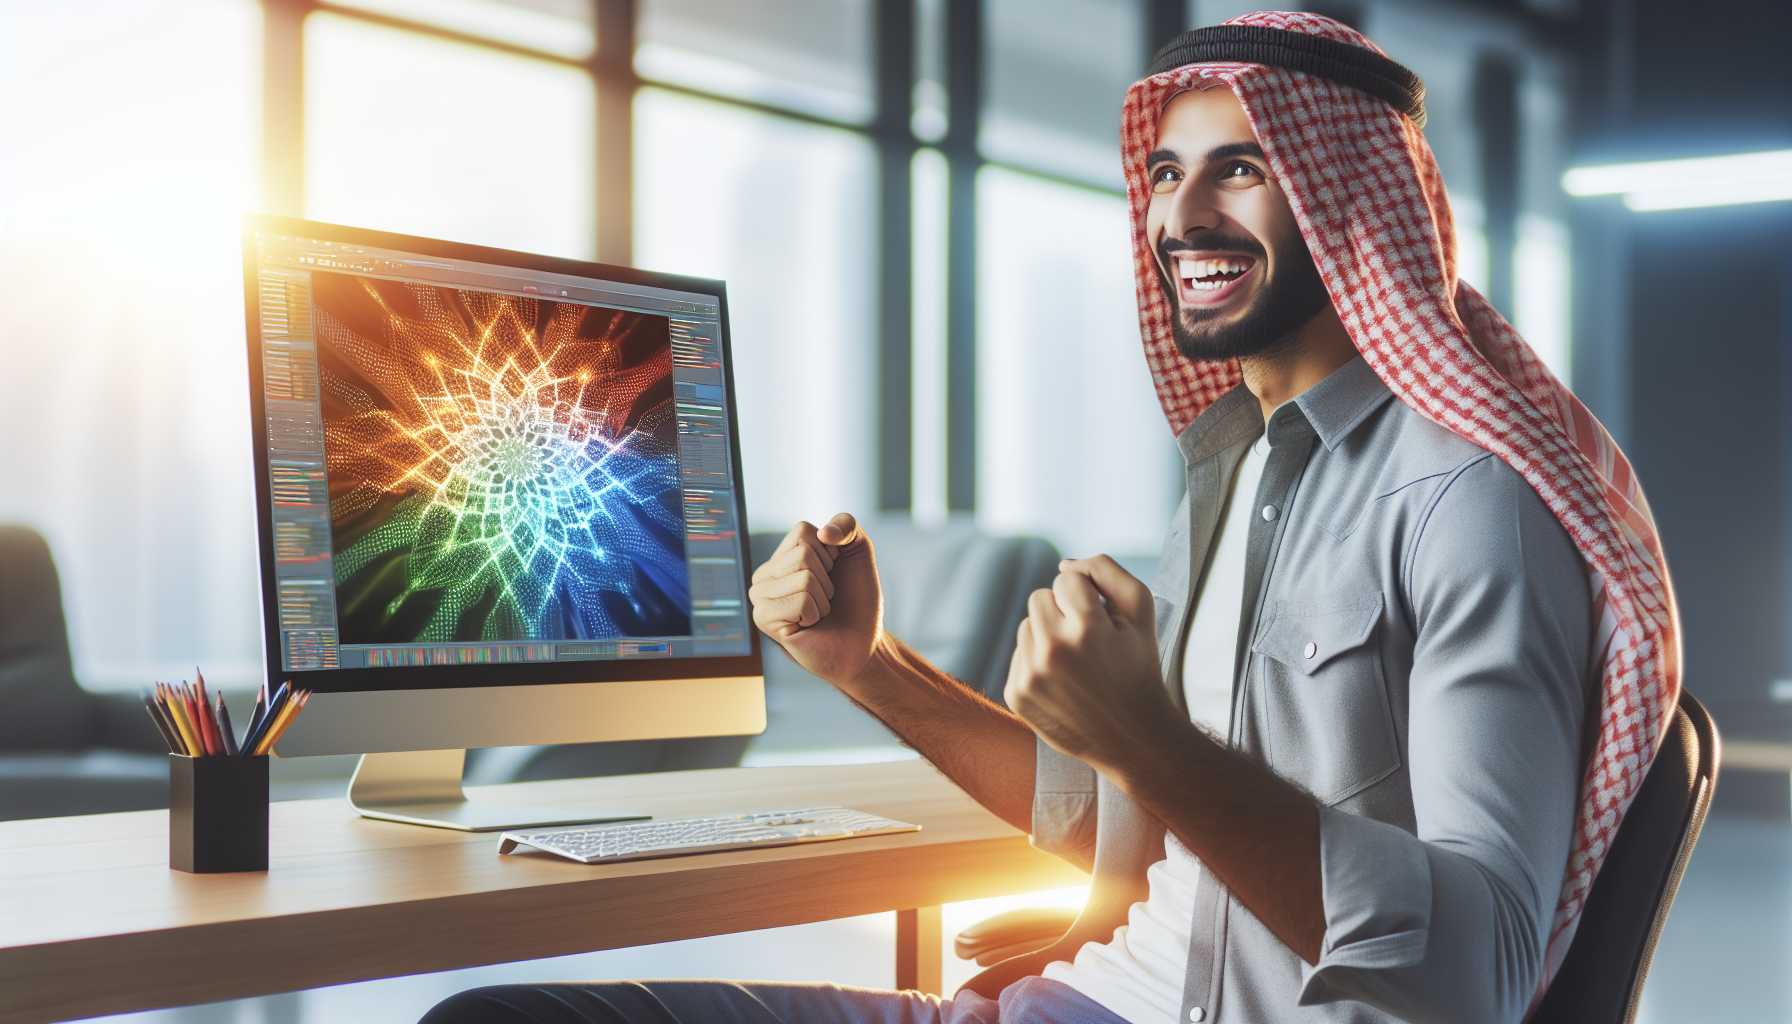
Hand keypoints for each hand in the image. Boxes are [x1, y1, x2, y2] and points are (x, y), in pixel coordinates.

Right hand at [748, 512, 884, 686]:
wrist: (862, 643)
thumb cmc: (857, 600)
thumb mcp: (858, 551)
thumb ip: (847, 525)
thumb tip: (823, 532)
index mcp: (782, 555)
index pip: (803, 531)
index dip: (831, 553)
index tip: (833, 574)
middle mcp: (765, 573)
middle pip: (803, 553)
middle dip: (827, 578)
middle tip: (826, 598)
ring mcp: (760, 595)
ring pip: (803, 576)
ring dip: (823, 598)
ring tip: (818, 612)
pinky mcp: (763, 618)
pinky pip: (800, 600)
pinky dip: (815, 613)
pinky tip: (809, 625)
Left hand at [1004, 555, 1176, 773]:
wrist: (1133, 736)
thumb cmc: (1139, 668)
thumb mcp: (1141, 612)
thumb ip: (1106, 571)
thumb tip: (1063, 564)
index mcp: (1086, 628)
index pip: (1066, 580)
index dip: (1088, 598)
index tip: (1102, 623)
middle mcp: (1053, 651)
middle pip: (1039, 597)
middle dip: (1063, 613)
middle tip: (1088, 643)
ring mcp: (1030, 675)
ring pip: (1026, 626)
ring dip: (1048, 636)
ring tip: (1076, 663)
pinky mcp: (1016, 694)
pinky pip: (1018, 655)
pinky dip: (1037, 662)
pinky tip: (1063, 682)